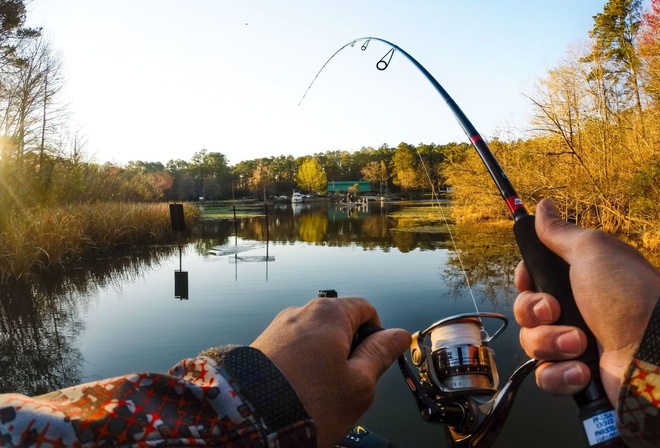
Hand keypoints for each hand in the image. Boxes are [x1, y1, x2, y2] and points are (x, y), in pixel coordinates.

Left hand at [251, 297, 410, 447]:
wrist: (250, 421)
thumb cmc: (310, 403)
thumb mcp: (359, 383)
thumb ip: (380, 354)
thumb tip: (399, 334)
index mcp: (329, 313)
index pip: (365, 308)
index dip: (376, 333)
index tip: (374, 360)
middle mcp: (301, 311)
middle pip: (339, 322)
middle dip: (349, 349)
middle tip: (348, 383)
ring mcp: (278, 327)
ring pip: (316, 337)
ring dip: (325, 359)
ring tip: (319, 392)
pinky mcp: (262, 344)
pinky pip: (293, 348)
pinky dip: (302, 365)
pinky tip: (299, 389)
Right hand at [514, 199, 659, 405]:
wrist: (655, 354)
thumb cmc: (627, 296)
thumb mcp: (592, 251)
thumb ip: (560, 232)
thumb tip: (544, 205)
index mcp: (576, 281)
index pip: (531, 279)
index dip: (524, 281)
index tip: (528, 280)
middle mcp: (573, 311)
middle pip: (525, 310)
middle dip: (534, 312)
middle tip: (555, 311)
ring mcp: (573, 345)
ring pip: (531, 343)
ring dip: (550, 343)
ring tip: (579, 344)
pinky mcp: (575, 376)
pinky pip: (544, 375)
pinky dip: (559, 374)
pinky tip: (581, 370)